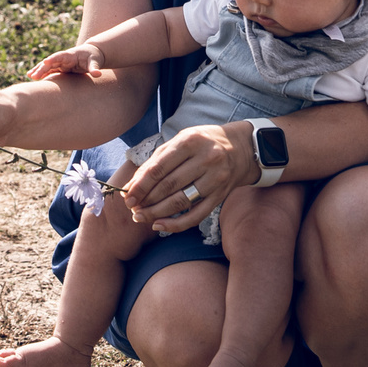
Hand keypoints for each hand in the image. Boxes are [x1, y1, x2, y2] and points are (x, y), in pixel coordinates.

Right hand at [25, 44, 101, 81]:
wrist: (91, 54)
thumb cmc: (93, 57)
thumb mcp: (95, 62)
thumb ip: (95, 68)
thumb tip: (98, 74)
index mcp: (70, 55)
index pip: (59, 56)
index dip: (52, 59)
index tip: (45, 62)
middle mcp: (63, 58)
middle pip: (50, 62)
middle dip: (41, 68)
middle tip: (33, 76)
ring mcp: (60, 63)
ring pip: (47, 66)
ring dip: (38, 70)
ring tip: (29, 76)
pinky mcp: (60, 67)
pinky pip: (49, 70)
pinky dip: (41, 73)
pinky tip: (33, 77)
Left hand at [123, 122, 252, 236]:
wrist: (241, 148)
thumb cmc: (203, 143)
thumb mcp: (181, 141)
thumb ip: (157, 161)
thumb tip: (132, 185)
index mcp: (190, 141)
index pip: (159, 168)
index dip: (140, 185)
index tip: (127, 197)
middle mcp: (206, 159)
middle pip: (169, 186)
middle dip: (146, 201)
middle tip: (132, 209)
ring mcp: (215, 179)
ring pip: (181, 202)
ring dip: (157, 213)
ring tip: (141, 217)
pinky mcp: (220, 196)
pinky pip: (196, 215)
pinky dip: (176, 224)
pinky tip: (159, 225)